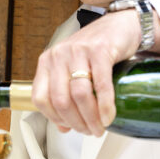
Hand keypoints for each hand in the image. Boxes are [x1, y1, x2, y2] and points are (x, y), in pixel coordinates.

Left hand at [32, 10, 159, 135]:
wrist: (119, 27)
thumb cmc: (95, 51)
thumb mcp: (73, 72)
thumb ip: (65, 97)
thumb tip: (63, 128)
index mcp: (47, 62)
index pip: (40, 99)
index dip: (54, 119)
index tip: (70, 128)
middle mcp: (58, 55)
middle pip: (60, 100)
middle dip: (76, 123)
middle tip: (89, 131)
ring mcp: (78, 51)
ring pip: (79, 95)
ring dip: (90, 118)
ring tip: (99, 128)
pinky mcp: (99, 50)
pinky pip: (100, 85)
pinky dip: (104, 106)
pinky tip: (108, 117)